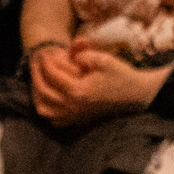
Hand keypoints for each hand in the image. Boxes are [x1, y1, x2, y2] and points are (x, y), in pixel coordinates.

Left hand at [31, 42, 160, 125]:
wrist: (137, 95)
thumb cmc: (121, 76)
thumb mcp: (103, 59)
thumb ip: (82, 54)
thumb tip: (69, 56)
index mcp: (78, 91)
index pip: (52, 75)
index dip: (46, 62)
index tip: (44, 53)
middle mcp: (74, 106)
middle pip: (44, 92)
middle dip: (36, 75)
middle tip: (36, 64)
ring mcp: (76, 116)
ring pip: (45, 110)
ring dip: (37, 95)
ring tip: (37, 82)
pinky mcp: (80, 120)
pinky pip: (56, 121)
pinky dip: (48, 111)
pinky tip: (49, 100)